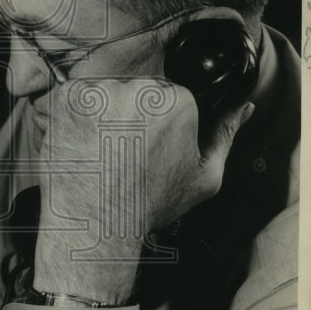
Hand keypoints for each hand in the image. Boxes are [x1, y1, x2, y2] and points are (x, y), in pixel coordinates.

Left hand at [34, 78, 253, 302]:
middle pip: (140, 91)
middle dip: (135, 116)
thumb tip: (244, 106)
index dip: (163, 125)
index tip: (153, 149)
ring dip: (106, 114)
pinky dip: (78, 117)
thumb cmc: (150, 203)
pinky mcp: (66, 98)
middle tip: (127, 153)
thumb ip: (226, 135)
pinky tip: (84, 144)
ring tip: (104, 152)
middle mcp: (137, 87)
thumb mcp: (204, 176)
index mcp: (177, 99)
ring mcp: (98, 90)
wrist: (94, 222)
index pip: (173, 97)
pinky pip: (77, 97)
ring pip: (108, 93)